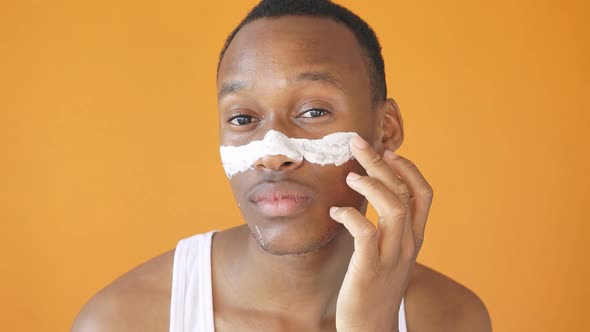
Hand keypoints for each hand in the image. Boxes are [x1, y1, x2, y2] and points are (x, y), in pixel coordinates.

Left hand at [331, 136, 433, 331]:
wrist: (371, 327)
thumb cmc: (376, 285)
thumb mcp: (391, 253)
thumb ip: (389, 227)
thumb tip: (375, 195)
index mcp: (415, 238)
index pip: (424, 194)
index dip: (409, 169)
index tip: (389, 152)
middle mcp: (408, 244)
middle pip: (404, 193)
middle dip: (382, 163)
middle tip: (359, 144)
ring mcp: (391, 257)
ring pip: (394, 209)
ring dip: (371, 186)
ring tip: (349, 176)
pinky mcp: (369, 269)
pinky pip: (366, 234)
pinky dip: (350, 216)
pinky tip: (336, 211)